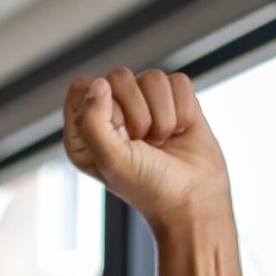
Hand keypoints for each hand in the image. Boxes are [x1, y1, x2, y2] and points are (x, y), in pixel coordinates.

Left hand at [63, 67, 230, 234]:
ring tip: (162, 141)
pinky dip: (183, 111)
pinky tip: (179, 133)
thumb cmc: (148, 186)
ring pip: (153, 78)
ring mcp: (144, 104)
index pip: (82, 89)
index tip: (118, 135)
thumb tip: (99, 83)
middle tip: (143, 143)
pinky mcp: (174, 99)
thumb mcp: (111, 160)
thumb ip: (93, 122)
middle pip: (119, 76)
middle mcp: (111, 114)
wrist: (193, 198)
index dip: (102, 107)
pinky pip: (179, 82)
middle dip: (138, 113)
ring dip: (163, 116)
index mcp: (84, 131)